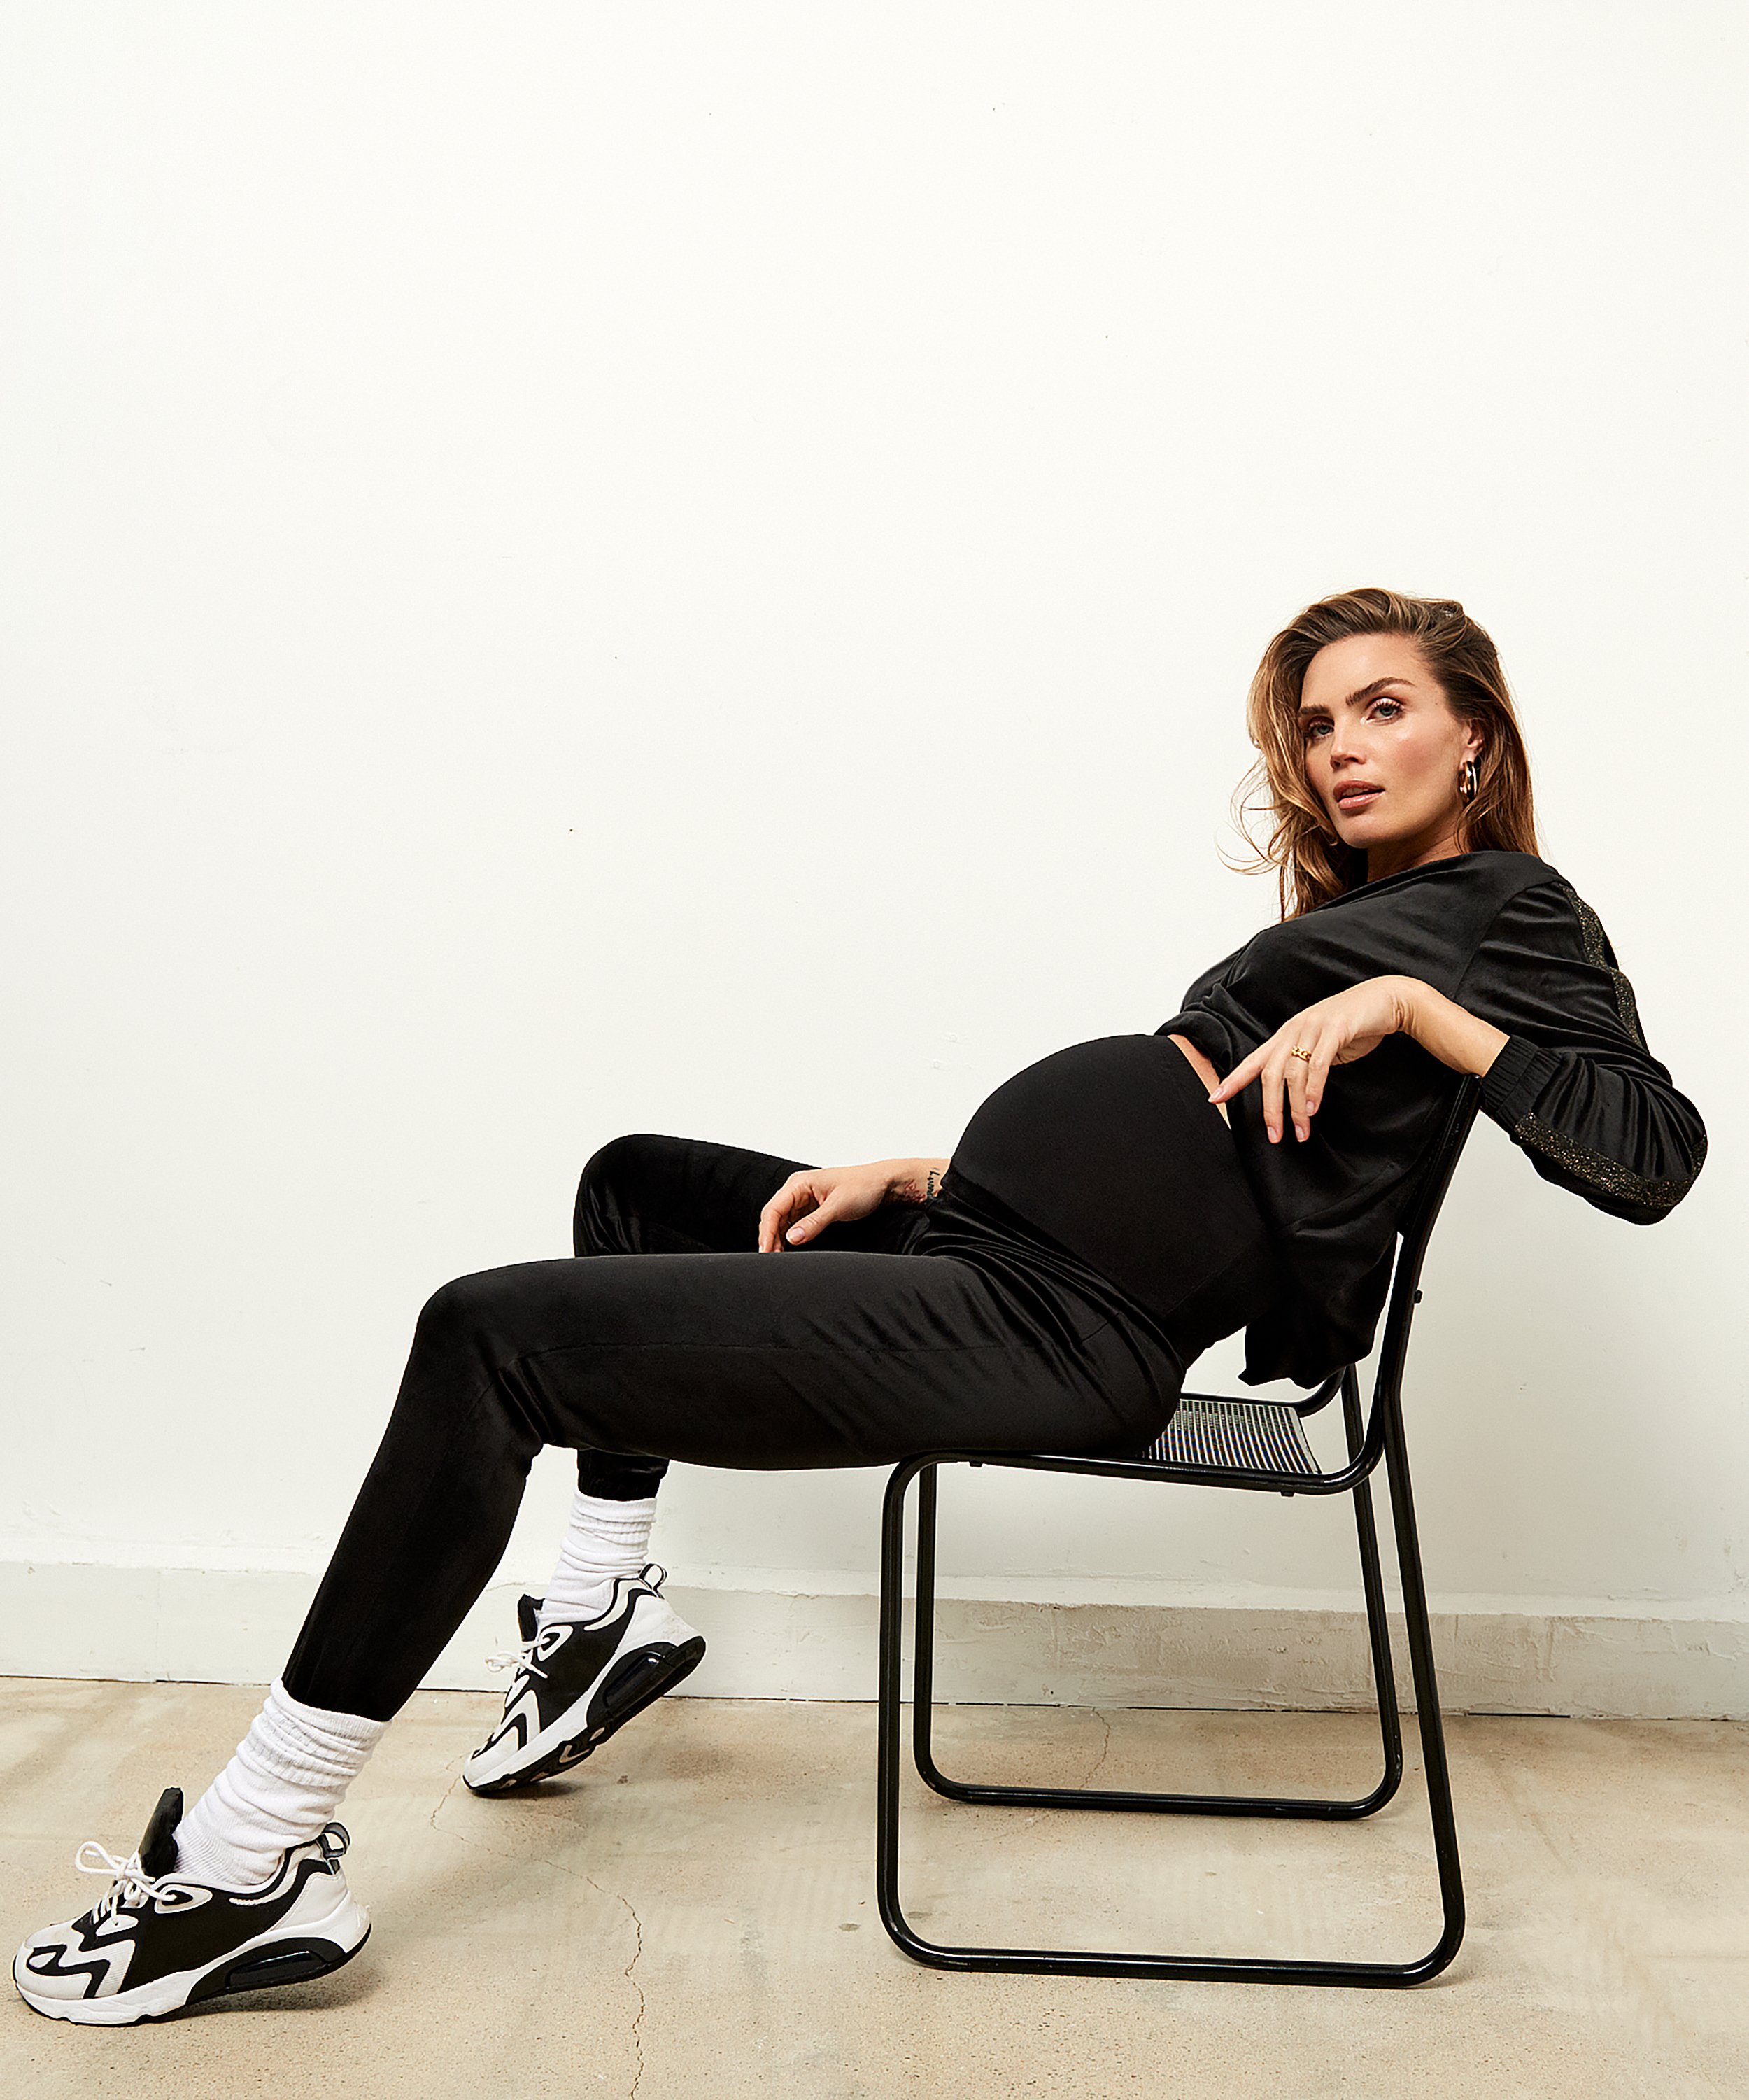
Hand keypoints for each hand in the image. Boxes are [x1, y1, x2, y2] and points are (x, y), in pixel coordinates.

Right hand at [757, 1161, 905, 1250]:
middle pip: (773, 1217)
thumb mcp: (838, 1206)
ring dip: (778, 1239)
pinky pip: (793, 1225)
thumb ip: (814, 1223)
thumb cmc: (863, 1186)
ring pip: (782, 1222)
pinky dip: (789, 1237)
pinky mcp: (811, 1209)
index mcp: (799, 1183)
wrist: (882, 1184)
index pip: (773, 1209)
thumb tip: (791, 1238)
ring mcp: (804, 1200)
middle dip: (769, 1238)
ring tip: (777, 1259)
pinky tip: (788, 1250)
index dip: (767, 1232)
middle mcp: (797, 1190)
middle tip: (769, 1260)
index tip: (766, 1251)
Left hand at [1207, 976, 1419, 1143]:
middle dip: (1270, 1109)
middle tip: (1274, 1135)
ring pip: (1293, 1073)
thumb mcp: (1320, 1045)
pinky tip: (1312, 1108)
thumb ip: (1303, 1064)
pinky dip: (1313, 1090)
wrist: (1385, 1000)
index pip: (1253, 1060)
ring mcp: (1313, 1027)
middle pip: (1270, 1073)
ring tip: (1301, 1131)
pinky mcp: (1335, 1029)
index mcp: (1286, 1035)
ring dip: (1295, 1108)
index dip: (1233, 1080)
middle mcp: (1294, 1030)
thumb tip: (1291, 1094)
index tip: (1215, 1098)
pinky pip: (1318, 1065)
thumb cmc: (1353, 1027)